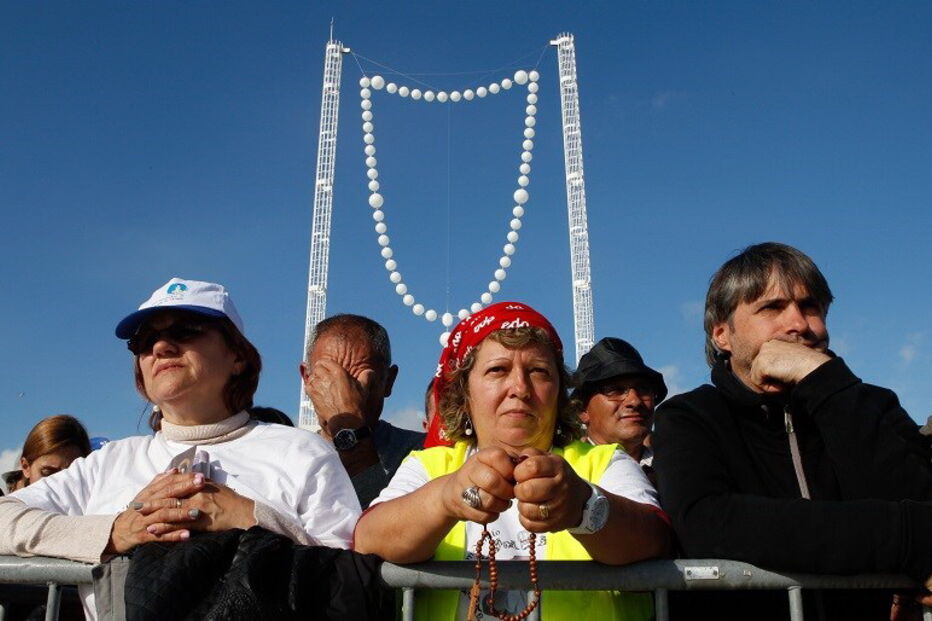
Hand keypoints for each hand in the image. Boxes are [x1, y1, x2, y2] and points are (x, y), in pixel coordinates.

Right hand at [106, 470, 205, 553]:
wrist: (117, 532)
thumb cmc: (137, 511)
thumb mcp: (146, 495)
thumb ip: (160, 482)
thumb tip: (175, 470)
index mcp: (149, 494)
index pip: (168, 483)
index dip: (184, 478)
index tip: (200, 475)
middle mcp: (147, 505)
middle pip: (167, 495)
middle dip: (185, 489)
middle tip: (203, 484)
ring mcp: (144, 521)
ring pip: (164, 515)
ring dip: (181, 514)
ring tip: (198, 513)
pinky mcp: (143, 536)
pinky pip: (159, 536)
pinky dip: (173, 535)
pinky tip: (187, 535)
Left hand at [137, 480, 256, 536]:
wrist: (244, 513)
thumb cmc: (230, 501)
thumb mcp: (213, 487)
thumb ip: (199, 484)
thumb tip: (187, 478)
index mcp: (199, 484)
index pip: (175, 485)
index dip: (159, 489)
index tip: (146, 493)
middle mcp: (197, 494)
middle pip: (169, 496)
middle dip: (151, 502)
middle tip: (135, 506)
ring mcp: (198, 508)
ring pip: (171, 510)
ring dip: (154, 515)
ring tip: (141, 519)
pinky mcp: (200, 522)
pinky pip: (179, 525)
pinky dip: (165, 528)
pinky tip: (154, 531)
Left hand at [303, 359, 371, 437]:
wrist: (345, 420)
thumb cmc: (355, 405)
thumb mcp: (364, 389)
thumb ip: (367, 377)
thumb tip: (369, 372)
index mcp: (338, 372)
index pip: (325, 361)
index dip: (326, 364)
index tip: (327, 368)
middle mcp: (326, 377)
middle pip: (317, 367)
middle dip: (320, 370)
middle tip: (324, 376)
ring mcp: (318, 386)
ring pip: (312, 376)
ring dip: (315, 378)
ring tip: (320, 383)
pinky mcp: (313, 395)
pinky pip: (308, 386)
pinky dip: (310, 387)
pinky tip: (316, 391)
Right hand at [441, 448, 515, 523]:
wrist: (452, 492)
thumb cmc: (482, 478)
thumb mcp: (494, 465)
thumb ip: (511, 465)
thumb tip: (528, 472)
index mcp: (482, 456)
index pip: (498, 457)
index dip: (509, 470)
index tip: (512, 477)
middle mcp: (471, 470)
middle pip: (492, 481)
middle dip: (506, 491)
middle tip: (509, 494)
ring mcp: (464, 488)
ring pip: (488, 501)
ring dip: (500, 505)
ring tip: (502, 502)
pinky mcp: (462, 507)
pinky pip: (484, 515)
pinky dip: (492, 515)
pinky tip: (491, 510)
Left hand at [513, 447, 590, 532]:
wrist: (579, 499)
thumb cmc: (557, 477)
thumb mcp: (548, 459)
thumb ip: (532, 455)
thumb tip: (517, 459)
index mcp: (558, 467)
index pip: (532, 467)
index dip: (519, 471)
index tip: (519, 474)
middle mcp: (561, 487)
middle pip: (528, 490)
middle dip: (519, 490)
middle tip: (522, 489)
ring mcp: (559, 507)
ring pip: (528, 510)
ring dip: (522, 505)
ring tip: (526, 500)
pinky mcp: (555, 524)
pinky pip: (530, 525)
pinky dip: (525, 519)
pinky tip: (530, 511)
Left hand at [750, 339, 829, 392]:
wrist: (814, 367)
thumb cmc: (808, 367)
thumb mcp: (791, 362)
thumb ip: (779, 365)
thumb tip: (769, 376)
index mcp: (775, 343)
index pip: (764, 363)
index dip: (773, 375)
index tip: (787, 377)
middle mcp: (767, 345)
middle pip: (757, 369)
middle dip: (770, 380)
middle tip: (785, 383)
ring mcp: (763, 353)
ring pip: (756, 376)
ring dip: (770, 385)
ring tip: (785, 384)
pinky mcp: (762, 363)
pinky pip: (757, 382)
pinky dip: (769, 388)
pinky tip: (782, 386)